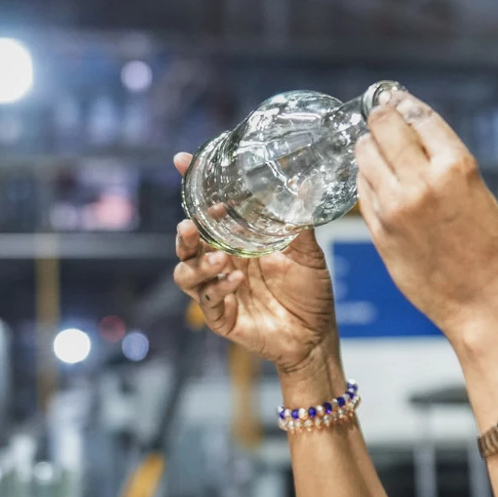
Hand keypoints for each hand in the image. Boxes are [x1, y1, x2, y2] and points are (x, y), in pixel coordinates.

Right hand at [171, 152, 337, 372]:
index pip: (207, 212)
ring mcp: (218, 289)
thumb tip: (305, 185)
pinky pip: (207, 300)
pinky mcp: (221, 316)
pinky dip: (218, 287)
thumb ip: (299, 223)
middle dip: (184, 233)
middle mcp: (222, 262)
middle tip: (192, 225)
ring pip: (185, 273)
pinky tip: (235, 280)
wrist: (316, 334)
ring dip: (198, 263)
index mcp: (236, 241)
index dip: (192, 187)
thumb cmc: (310, 291)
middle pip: (186, 243)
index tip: (181, 162)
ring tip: (220, 259)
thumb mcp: (307, 253)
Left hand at [356, 88, 497, 348]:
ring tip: (377, 151)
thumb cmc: (489, 251)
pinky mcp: (379, 229)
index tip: (392, 97)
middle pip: (382, 126)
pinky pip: (362, 188)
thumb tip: (412, 133)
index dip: (401, 102)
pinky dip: (367, 179)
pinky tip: (378, 181)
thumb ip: (445, 162)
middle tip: (378, 116)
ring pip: (363, 154)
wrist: (481, 302)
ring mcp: (395, 205)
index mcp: (455, 166)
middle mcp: (421, 181)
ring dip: (368, 147)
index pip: (417, 115)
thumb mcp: (478, 193)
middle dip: (379, 117)